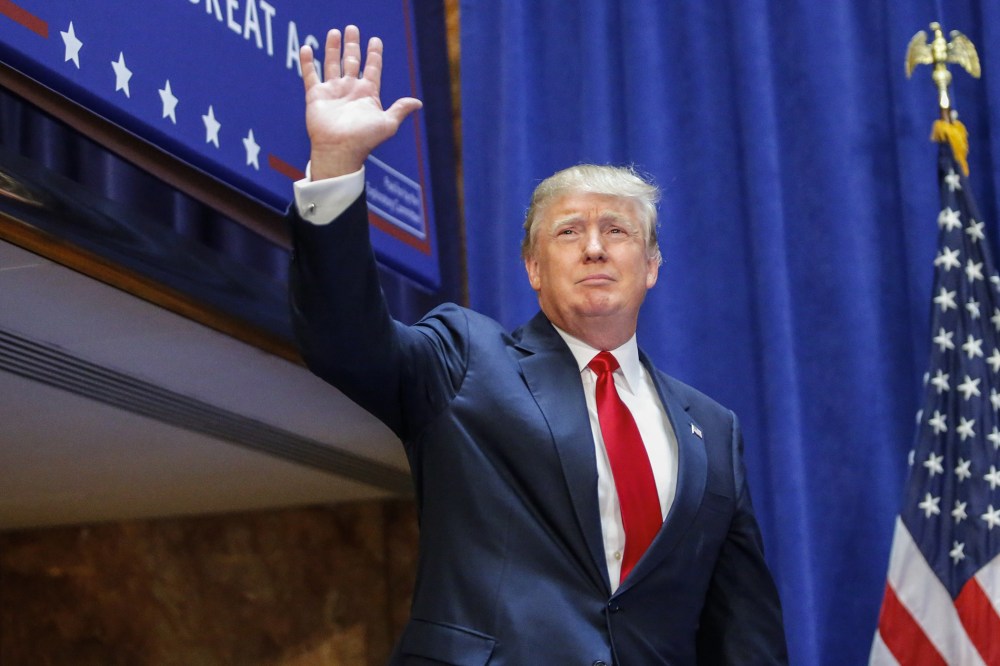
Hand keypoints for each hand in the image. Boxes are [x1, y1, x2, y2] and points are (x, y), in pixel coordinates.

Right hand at [300, 25, 422, 180]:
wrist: (340, 150)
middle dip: (353, 45)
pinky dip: (308, 62)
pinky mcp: (316, 96)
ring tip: (335, 32)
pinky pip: (310, 75)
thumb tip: (418, 103)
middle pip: (352, 61)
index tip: (376, 40)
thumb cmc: (364, 140)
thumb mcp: (388, 124)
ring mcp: (333, 91)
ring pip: (332, 64)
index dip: (374, 54)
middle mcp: (350, 90)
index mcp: (367, 94)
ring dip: (333, 48)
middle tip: (353, 29)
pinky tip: (308, 48)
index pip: (372, 69)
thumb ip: (400, 109)